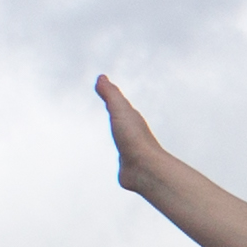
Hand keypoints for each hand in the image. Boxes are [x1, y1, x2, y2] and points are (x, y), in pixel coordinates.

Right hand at [95, 74, 166, 192]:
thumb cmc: (134, 139)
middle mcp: (133, 132)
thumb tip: (102, 77)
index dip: (111, 94)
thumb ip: (111, 94)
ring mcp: (130, 149)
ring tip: (116, 129)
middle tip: (110, 102)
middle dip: (117, 110)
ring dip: (119, 132)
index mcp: (131, 118)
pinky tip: (119, 157)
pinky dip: (119, 152)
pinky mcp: (127, 165)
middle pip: (123, 117)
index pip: (119, 102)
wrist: (144, 169)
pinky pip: (121, 156)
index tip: (103, 86)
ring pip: (123, 137)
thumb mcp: (119, 110)